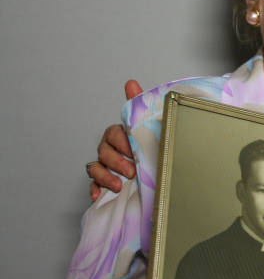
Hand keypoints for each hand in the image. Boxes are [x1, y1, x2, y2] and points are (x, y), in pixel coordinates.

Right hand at [88, 80, 142, 200]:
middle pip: (104, 152)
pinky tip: (98, 195)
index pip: (113, 134)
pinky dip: (94, 189)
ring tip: (118, 184)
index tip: (133, 150)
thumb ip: (138, 105)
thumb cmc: (148, 145)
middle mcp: (109, 149)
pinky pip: (93, 185)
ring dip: (105, 176)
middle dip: (116, 162)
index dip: (122, 142)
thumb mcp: (147, 126)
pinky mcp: (104, 182)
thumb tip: (130, 83)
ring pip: (95, 168)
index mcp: (119, 135)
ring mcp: (105, 166)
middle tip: (131, 170)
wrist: (155, 169)